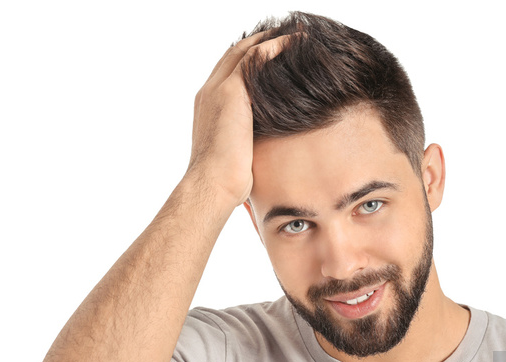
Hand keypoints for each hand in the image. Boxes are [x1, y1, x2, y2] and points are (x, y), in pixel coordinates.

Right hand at [186, 31, 290, 205]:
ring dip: (272, 37)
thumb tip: (265, 148)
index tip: (272, 54)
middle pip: (235, 53)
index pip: (229, 71)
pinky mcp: (231, 91)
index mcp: (209, 106)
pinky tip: (297, 42)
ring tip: (297, 32)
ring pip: (246, 49)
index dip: (250, 59)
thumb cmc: (225, 181)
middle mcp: (210, 92)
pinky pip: (255, 57)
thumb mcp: (237, 154)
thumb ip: (246, 140)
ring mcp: (218, 89)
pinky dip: (277, 45)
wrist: (211, 186)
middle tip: (287, 33)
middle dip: (260, 41)